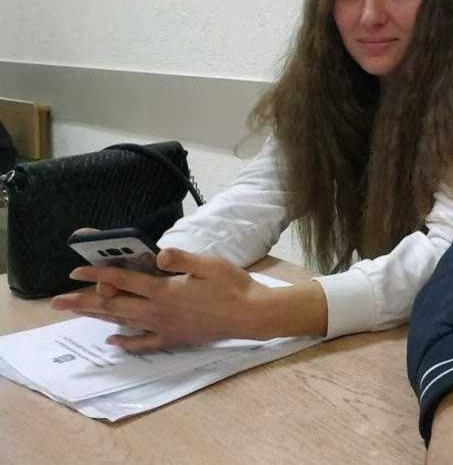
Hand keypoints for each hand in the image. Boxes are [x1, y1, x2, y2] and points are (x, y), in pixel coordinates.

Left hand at [49, 248, 274, 350]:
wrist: (252, 315)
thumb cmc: (233, 286)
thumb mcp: (210, 264)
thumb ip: (182, 259)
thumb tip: (159, 254)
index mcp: (165, 291)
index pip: (124, 280)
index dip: (98, 274)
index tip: (76, 269)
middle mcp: (158, 311)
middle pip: (114, 306)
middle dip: (83, 302)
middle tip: (57, 302)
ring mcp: (165, 327)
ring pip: (123, 323)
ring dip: (98, 318)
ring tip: (77, 314)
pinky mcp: (175, 338)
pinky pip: (144, 343)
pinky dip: (126, 342)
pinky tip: (113, 341)